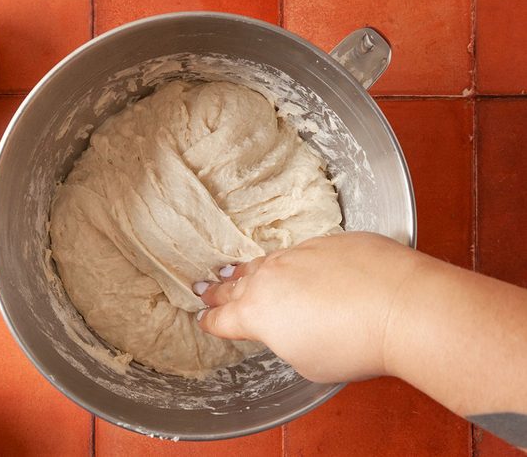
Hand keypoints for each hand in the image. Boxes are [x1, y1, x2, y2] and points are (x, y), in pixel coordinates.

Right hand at [195, 232, 424, 382]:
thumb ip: (288, 342)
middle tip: (204, 290)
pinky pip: (299, 253)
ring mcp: (298, 256)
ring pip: (264, 264)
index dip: (211, 322)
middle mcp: (270, 280)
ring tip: (233, 270)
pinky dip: (291, 263)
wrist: (400, 304)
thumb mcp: (308, 362)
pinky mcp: (326, 242)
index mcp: (257, 315)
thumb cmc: (353, 345)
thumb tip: (293, 327)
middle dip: (218, 291)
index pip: (224, 319)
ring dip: (247, 271)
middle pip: (235, 286)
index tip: (204, 320)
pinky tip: (295, 267)